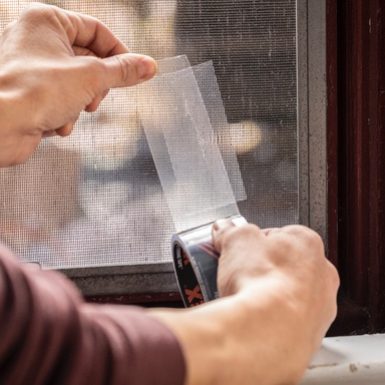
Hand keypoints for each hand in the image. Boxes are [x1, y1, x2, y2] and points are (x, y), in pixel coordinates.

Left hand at [0, 3, 156, 165]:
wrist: (1, 126)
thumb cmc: (36, 92)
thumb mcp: (91, 77)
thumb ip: (122, 71)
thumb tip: (149, 66)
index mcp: (47, 22)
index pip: (97, 30)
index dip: (119, 53)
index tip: (133, 73)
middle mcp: (37, 40)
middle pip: (88, 60)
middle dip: (96, 86)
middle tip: (95, 98)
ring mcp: (33, 68)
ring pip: (77, 84)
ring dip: (80, 104)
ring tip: (70, 111)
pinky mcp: (31, 93)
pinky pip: (61, 100)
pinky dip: (65, 114)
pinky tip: (56, 123)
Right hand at [213, 221, 338, 351]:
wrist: (266, 332)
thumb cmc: (262, 283)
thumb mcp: (236, 241)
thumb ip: (230, 230)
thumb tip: (225, 228)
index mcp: (307, 242)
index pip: (277, 235)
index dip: (254, 243)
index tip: (240, 251)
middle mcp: (321, 274)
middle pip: (285, 266)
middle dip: (263, 270)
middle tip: (241, 275)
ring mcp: (320, 307)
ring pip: (288, 294)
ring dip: (269, 296)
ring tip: (245, 299)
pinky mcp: (311, 335)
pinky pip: (288, 321)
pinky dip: (272, 321)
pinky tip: (255, 320)